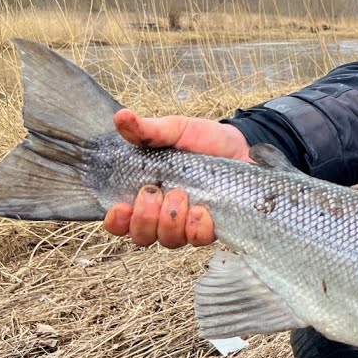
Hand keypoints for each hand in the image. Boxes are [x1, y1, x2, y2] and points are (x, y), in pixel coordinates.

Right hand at [102, 109, 251, 247]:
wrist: (241, 144)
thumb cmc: (203, 139)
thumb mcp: (174, 130)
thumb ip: (147, 130)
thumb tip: (120, 117)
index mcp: (146, 194)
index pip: (120, 222)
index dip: (116, 222)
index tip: (122, 207)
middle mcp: (163, 214)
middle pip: (141, 236)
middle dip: (145, 218)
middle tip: (157, 192)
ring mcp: (187, 224)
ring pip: (168, 240)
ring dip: (171, 220)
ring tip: (182, 196)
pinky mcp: (212, 227)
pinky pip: (198, 239)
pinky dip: (197, 228)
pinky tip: (202, 211)